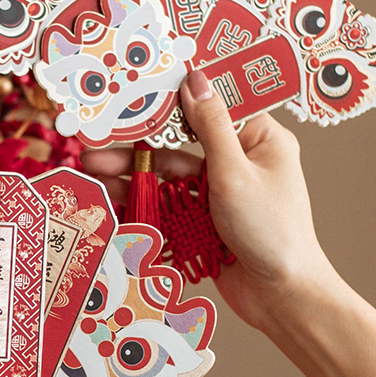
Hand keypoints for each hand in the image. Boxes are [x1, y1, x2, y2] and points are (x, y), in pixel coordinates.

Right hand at [83, 70, 375, 376]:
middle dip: (137, 147)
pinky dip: (144, 204)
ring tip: (92, 176)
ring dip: (133, 178)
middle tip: (96, 144)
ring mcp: (221, 193)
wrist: (283, 299)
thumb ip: (210, 126)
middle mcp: (240, 161)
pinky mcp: (206, 222)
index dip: (170, 98)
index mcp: (259, 139)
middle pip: (180, 145)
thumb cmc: (272, 231)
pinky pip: (170, 206)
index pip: (211, 106)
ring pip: (169, 178)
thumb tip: (194, 77)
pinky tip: (112, 202)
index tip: (133, 90)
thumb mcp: (235, 172)